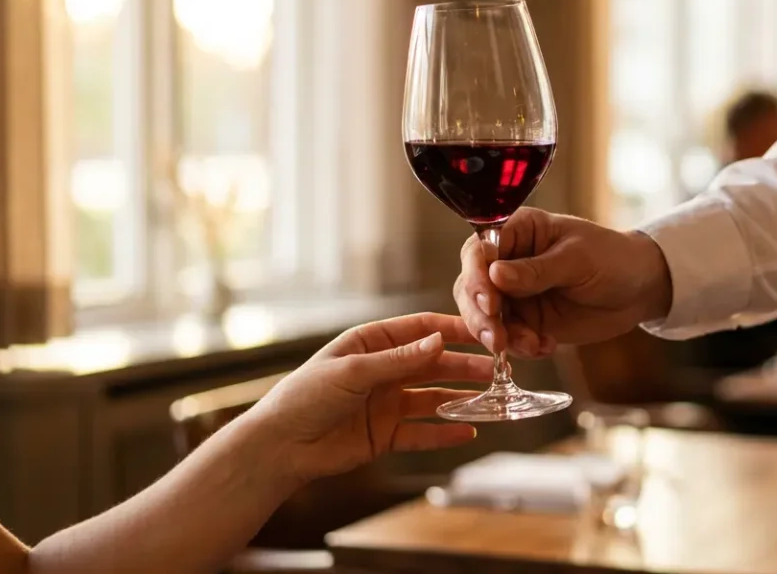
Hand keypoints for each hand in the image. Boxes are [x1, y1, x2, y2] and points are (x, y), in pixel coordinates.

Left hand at [241, 313, 492, 483]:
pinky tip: (468, 431)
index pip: (420, 330)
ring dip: (462, 398)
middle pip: (434, 364)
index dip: (453, 331)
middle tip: (497, 370)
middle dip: (465, 366)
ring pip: (434, 397)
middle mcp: (384, 370)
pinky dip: (446, 432)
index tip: (484, 333)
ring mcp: (387, 403)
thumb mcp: (352, 372)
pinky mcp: (387, 434)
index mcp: (372, 343)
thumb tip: (439, 342)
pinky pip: (423, 431)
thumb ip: (398, 359)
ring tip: (492, 399)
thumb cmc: (304, 397)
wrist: (280, 447)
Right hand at [454, 208, 673, 358]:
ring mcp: (515, 294)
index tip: (489, 301)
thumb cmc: (612, 258)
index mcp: (517, 231)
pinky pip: (509, 338)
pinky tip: (546, 347)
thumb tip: (495, 274)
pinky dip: (521, 347)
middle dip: (480, 315)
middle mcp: (507, 262)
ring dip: (500, 336)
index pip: (479, 251)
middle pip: (471, 287)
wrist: (639, 289)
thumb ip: (537, 270)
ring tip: (530, 344)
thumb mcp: (578, 259)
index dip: (476, 276)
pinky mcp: (526, 321)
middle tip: (498, 338)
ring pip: (484, 317)